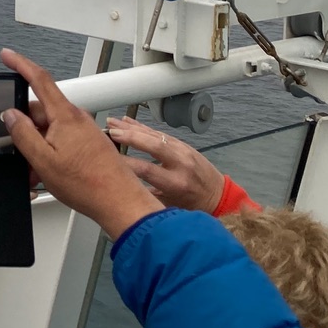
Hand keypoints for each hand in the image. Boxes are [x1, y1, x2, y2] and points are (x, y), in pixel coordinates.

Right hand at [0, 49, 162, 239]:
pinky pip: (62, 140)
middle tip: (18, 153)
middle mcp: (76, 118)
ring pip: (50, 130)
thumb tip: (10, 115)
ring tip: (36, 173)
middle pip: (40, 112)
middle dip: (25, 130)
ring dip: (38, 147)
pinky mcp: (88, 143)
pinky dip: (50, 153)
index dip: (20, 64)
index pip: (39, 79)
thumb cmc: (89, 184)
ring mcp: (84, 130)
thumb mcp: (43, 160)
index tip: (7, 55)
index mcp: (65, 116)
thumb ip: (23, 134)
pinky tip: (48, 174)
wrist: (119, 202)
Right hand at [106, 115, 224, 214]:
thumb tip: (123, 184)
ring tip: (112, 122)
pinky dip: (143, 127)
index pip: (146, 170)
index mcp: (176, 183)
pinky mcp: (183, 144)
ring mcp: (183, 151)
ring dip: (132, 127)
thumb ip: (148, 195)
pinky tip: (128, 121)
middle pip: (152, 145)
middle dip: (129, 137)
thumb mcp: (170, 206)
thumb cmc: (192, 205)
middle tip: (110, 132)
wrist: (218, 196)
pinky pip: (160, 133)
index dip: (126, 163)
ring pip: (156, 135)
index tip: (108, 159)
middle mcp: (181, 164)